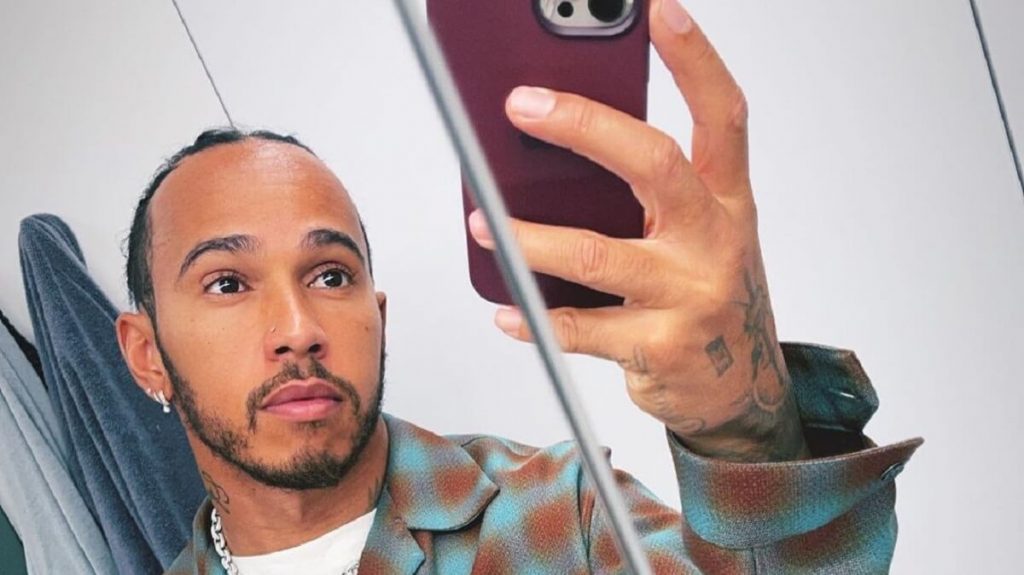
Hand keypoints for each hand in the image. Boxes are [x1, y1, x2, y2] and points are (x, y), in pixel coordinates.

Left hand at [468, 0, 808, 461]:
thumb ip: (650, 192)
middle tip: (523, 106)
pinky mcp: (660, 348)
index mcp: (727, 201)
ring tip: (483, 222)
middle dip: (584, 127)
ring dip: (530, 237)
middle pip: (654, 165)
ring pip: (599, 255)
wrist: (742, 388)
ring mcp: (689, 296)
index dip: (694, 60)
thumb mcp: (700, 233)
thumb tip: (557, 151)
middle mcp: (714, 241)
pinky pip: (581, 329)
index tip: (659, 11)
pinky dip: (535, 318)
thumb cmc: (709, 294)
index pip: (721, 115)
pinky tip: (507, 310)